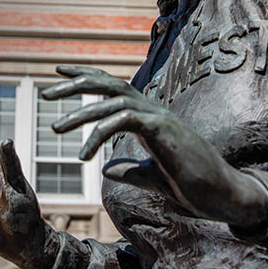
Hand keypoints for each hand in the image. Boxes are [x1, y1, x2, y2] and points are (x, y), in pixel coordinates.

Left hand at [42, 66, 267, 228]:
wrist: (222, 194)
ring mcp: (159, 117)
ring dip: (80, 114)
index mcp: (148, 116)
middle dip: (76, 84)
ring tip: (55, 128)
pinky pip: (125, 121)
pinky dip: (100, 134)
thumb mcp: (151, 178)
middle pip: (109, 85)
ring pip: (113, 102)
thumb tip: (107, 169)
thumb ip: (130, 170)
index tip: (59, 74)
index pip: (113, 88)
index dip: (86, 77)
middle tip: (45, 93)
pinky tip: (84, 154)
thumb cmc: (192, 184)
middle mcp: (152, 110)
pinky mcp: (163, 130)